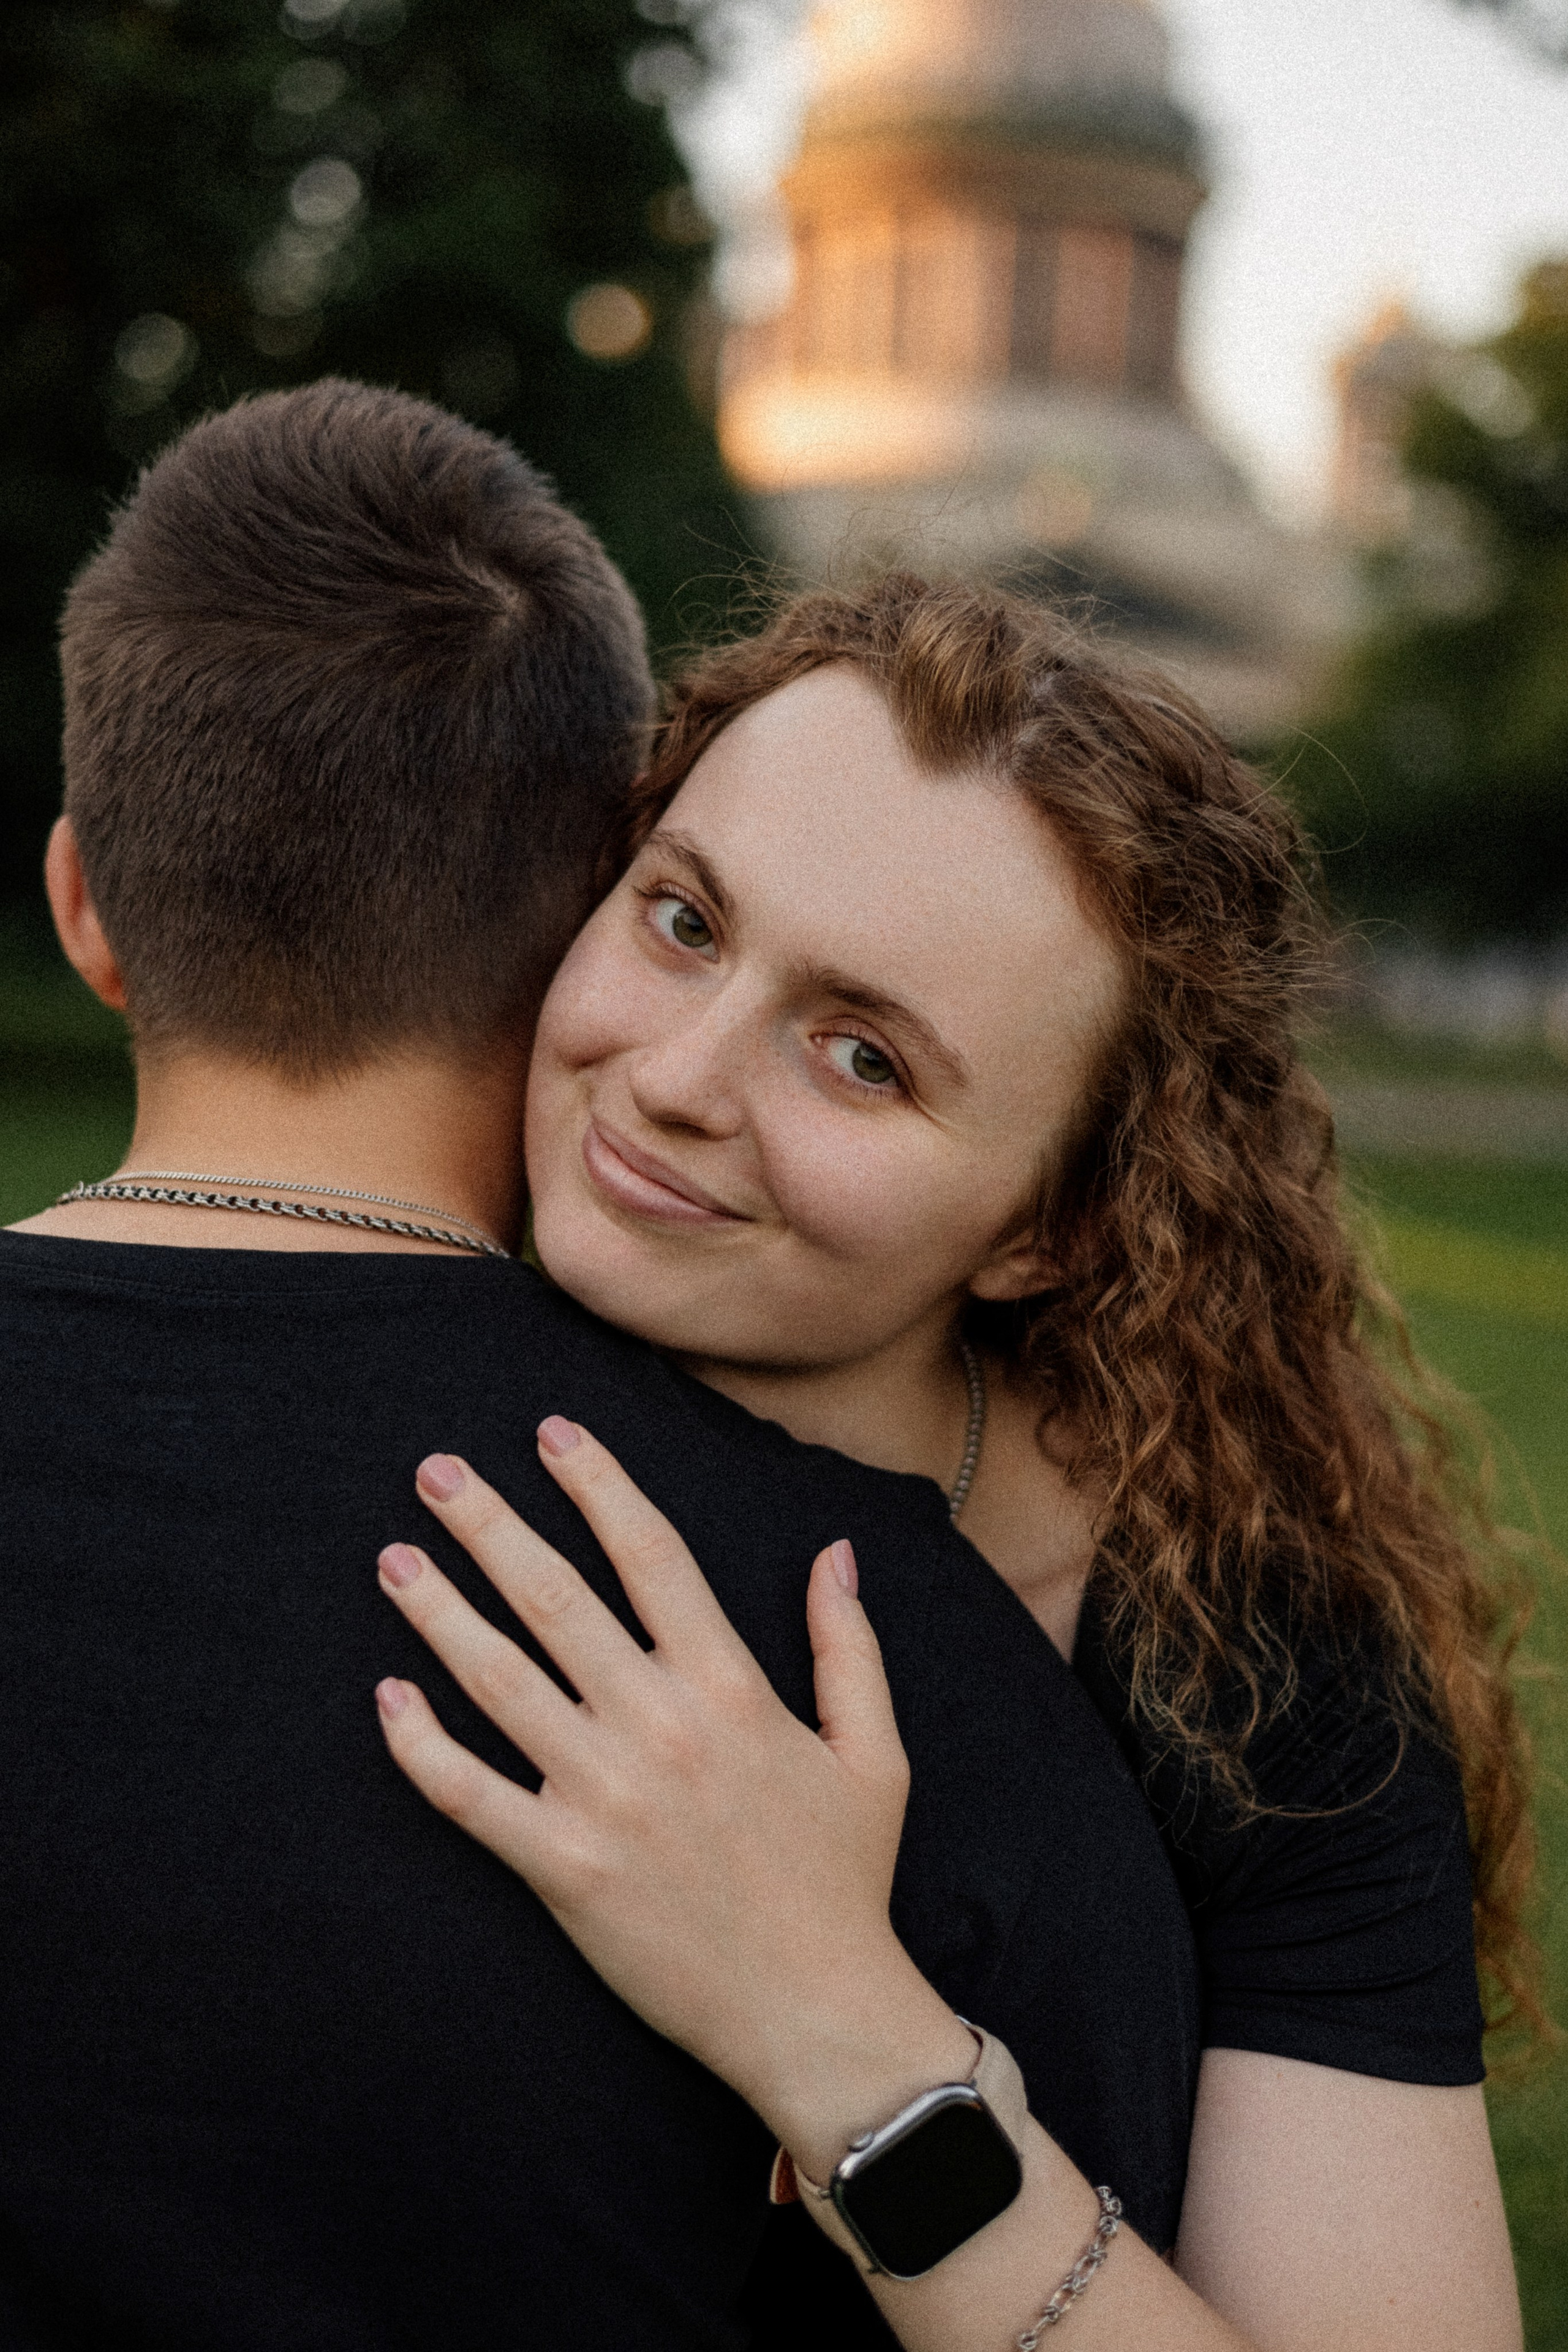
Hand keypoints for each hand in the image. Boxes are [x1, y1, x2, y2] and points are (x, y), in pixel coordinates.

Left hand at [373, 1418, 976, 2173]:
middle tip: (434, 1470)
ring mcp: (605, 1796)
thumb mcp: (875, 1753)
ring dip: (439, 1611)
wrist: (819, 2012)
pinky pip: (471, 1795)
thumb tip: (835, 1553)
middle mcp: (659, 1725)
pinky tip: (388, 1697)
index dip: (597, 1483)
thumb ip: (847, 1646)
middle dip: (488, 1523)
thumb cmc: (845, 1882)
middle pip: (555, 1596)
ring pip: (499, 1680)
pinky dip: (421, 1744)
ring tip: (394, 1559)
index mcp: (730, 1687)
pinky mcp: (564, 1868)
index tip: (551, 1434)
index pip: (650, 1553)